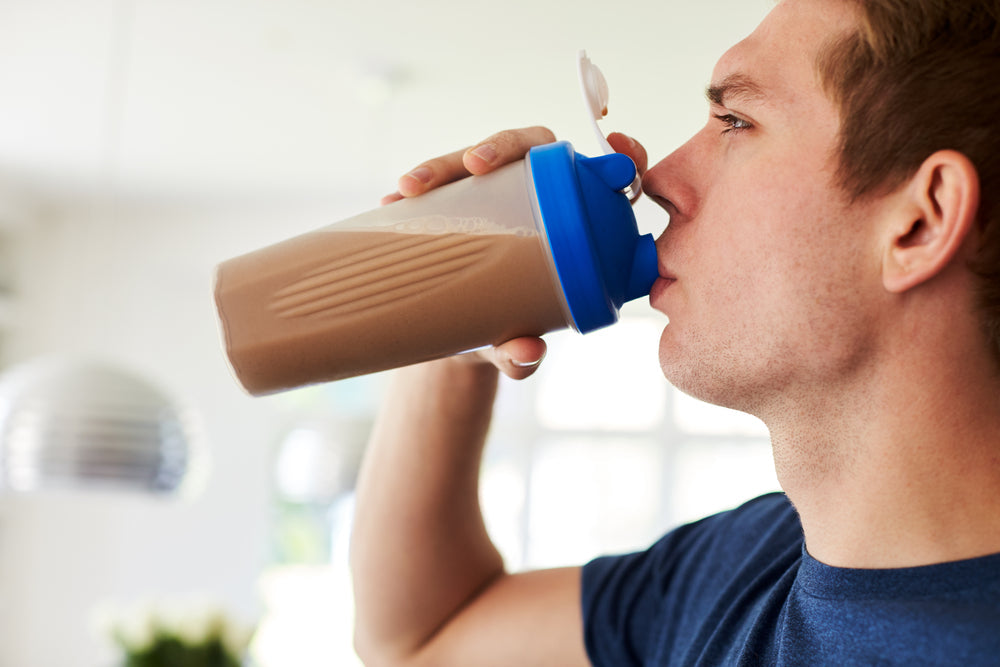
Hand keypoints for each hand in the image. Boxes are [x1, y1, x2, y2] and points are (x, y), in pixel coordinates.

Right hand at [380, 127, 648, 379]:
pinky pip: (438, 181)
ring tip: (410, 187)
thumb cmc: (501, 335)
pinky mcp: (454, 198)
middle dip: (503, 145)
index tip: (619, 147)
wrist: (452, 339)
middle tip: (474, 164)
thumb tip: (525, 354)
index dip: (620, 156)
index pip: (604, 177)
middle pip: (530, 148)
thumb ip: (521, 355)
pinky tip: (392, 202)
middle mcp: (534, 197)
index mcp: (573, 224)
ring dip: (443, 165)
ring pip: (475, 159)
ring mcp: (492, 193)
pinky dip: (417, 186)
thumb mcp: (511, 347)